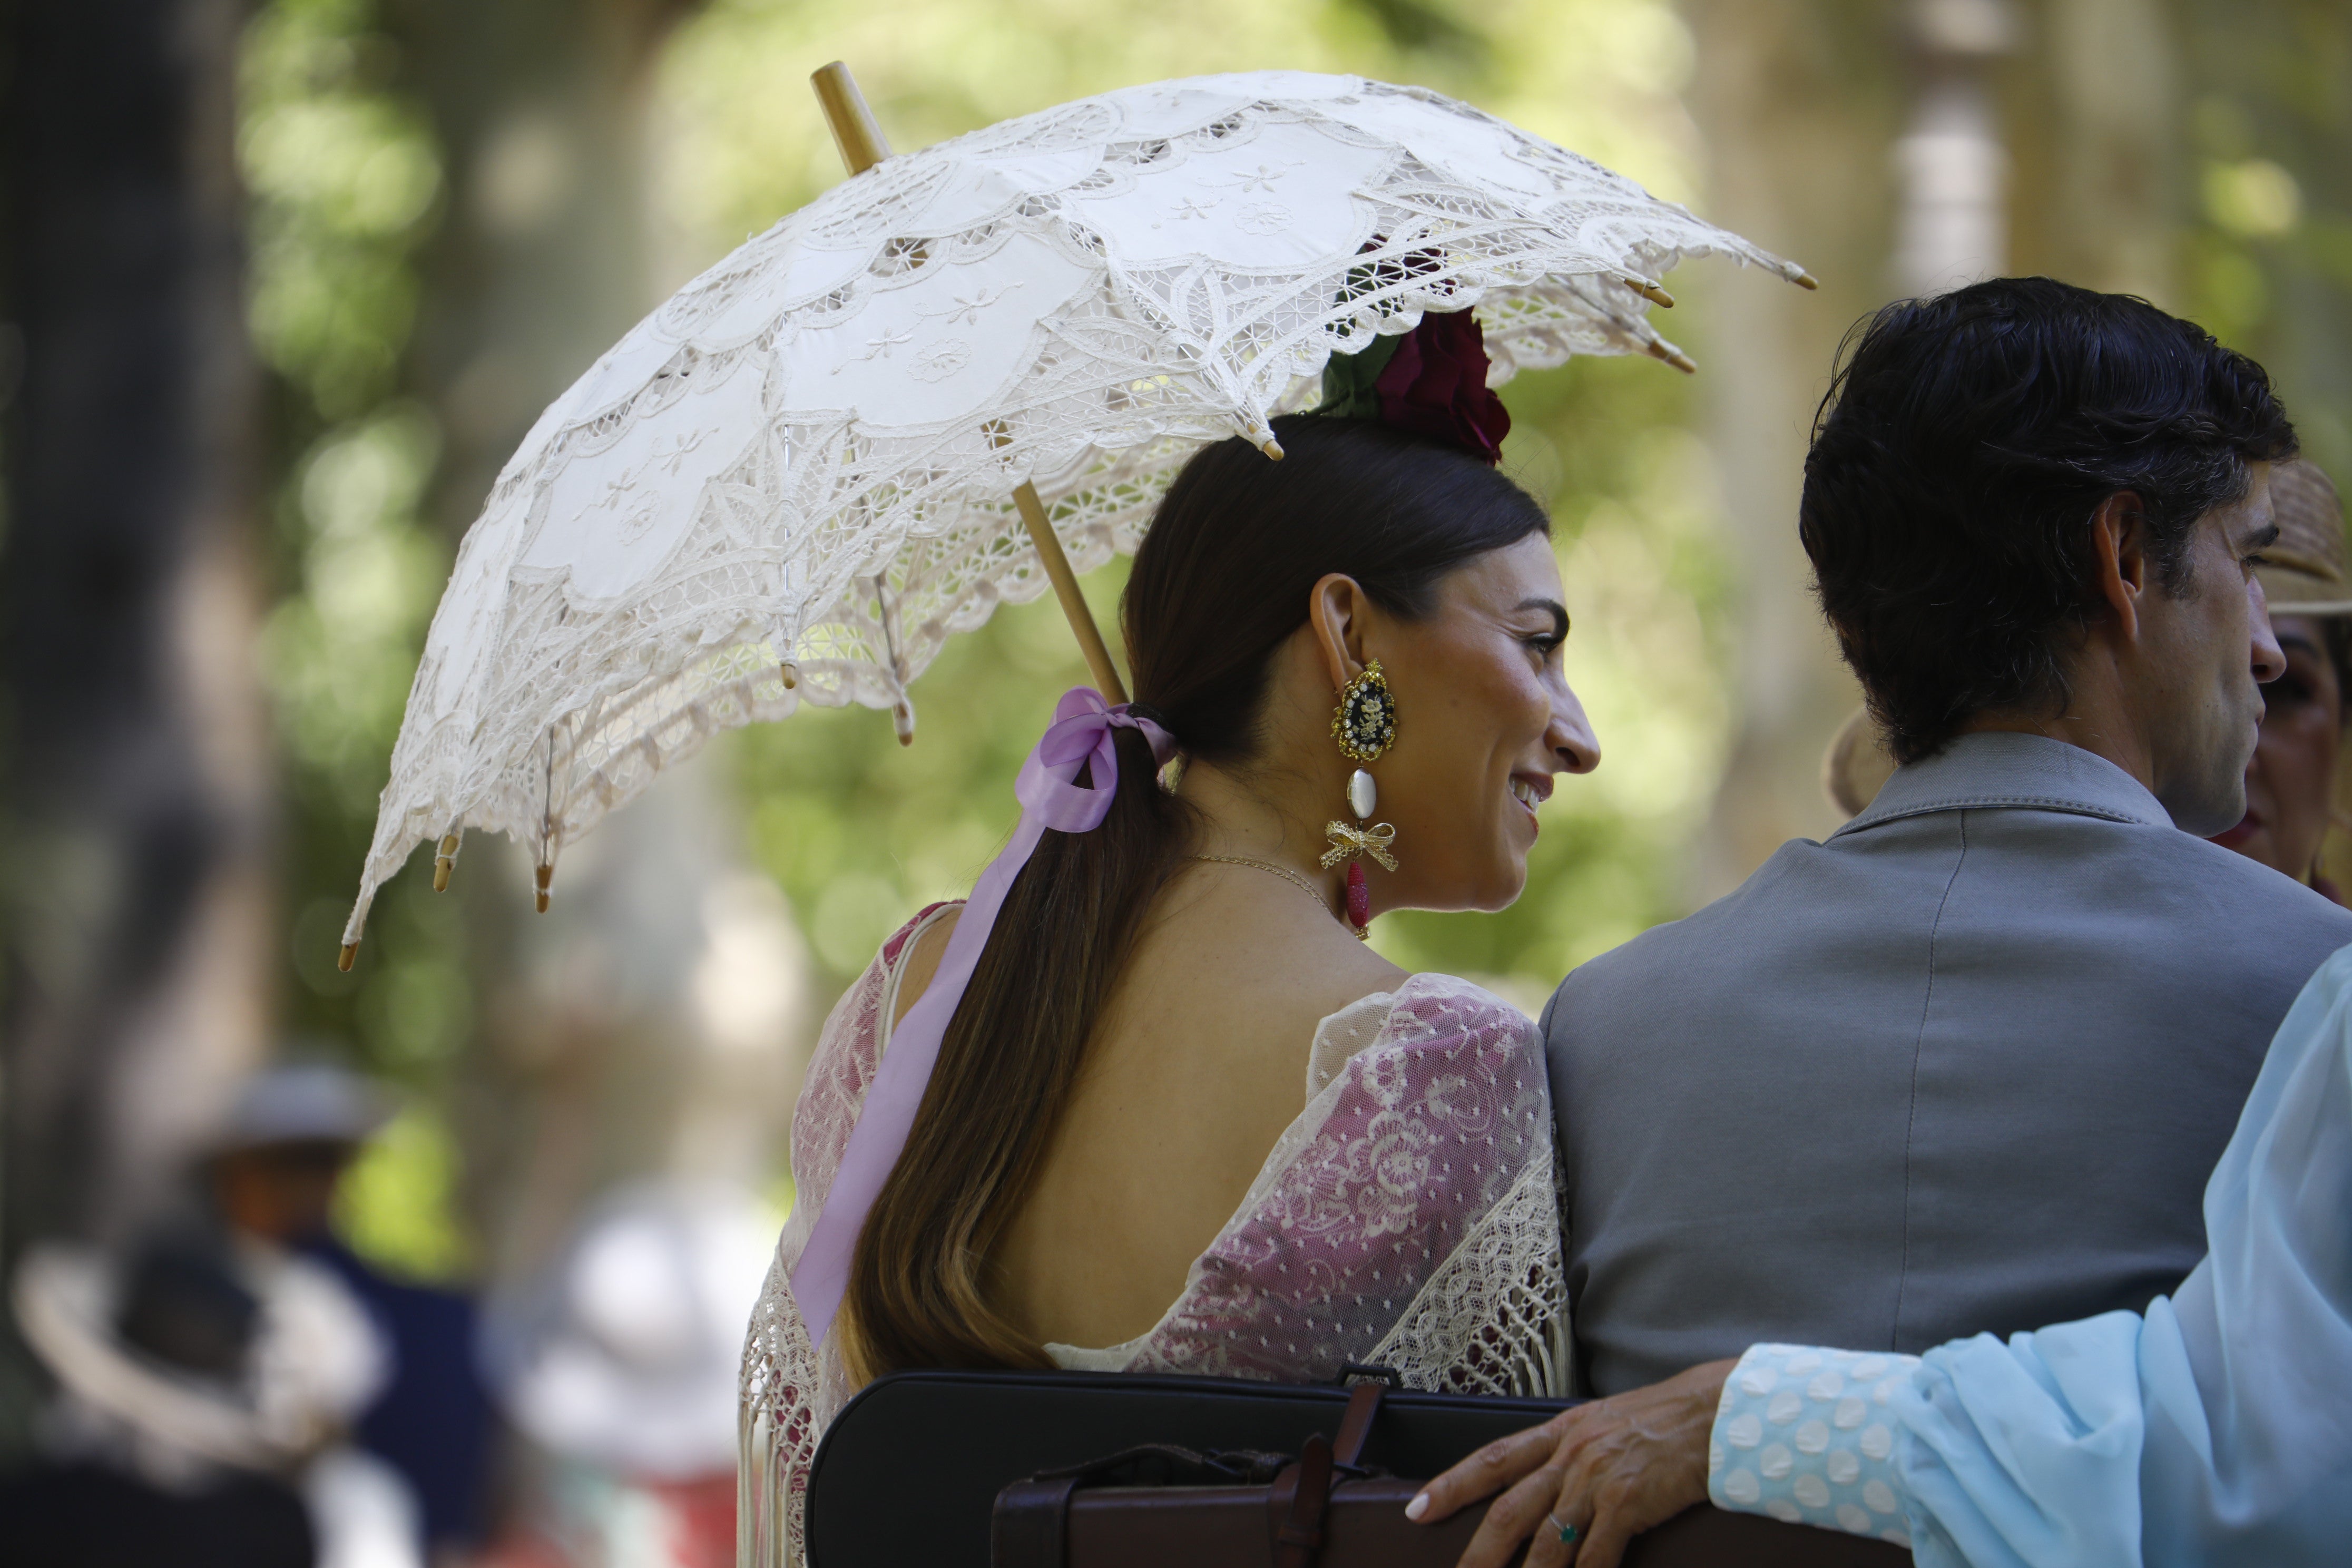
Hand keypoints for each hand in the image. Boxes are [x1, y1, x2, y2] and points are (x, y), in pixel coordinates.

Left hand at [1405, 1358, 1734, 1567]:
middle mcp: (1571, 1454)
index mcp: (1561, 1432)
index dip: (1451, 1486)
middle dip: (1478, 1554)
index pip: (1493, 1459)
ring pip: (1546, 1542)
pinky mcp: (1629, 1502)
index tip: (1418, 1509)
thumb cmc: (1665, 1422)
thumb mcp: (1607, 1425)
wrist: (1716, 1413)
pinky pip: (1595, 1556)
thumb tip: (1545, 1484)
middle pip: (1509, 1510)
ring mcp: (1598, 1479)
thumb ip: (1572, 1453)